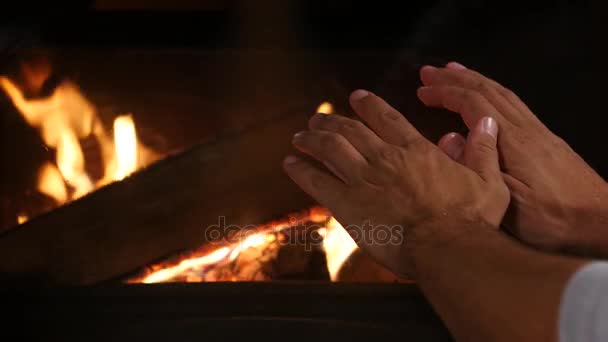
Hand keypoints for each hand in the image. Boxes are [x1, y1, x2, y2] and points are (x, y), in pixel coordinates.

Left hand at [283, 90, 508, 276]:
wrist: (446, 247)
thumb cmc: (470, 219)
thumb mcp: (488, 181)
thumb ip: (483, 150)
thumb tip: (486, 122)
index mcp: (415, 150)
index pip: (386, 118)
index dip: (369, 105)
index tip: (357, 97)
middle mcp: (385, 158)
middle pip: (350, 130)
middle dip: (331, 120)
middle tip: (317, 118)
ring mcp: (363, 179)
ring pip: (330, 149)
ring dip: (312, 139)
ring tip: (299, 135)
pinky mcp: (347, 204)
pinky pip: (317, 182)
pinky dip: (300, 170)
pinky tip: (289, 163)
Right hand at [418, 62, 607, 255]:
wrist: (600, 220)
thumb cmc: (551, 218)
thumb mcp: (507, 201)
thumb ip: (477, 166)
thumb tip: (449, 138)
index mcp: (512, 141)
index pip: (473, 104)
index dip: (446, 93)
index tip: (422, 90)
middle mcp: (525, 128)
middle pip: (487, 90)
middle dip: (455, 78)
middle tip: (429, 72)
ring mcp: (538, 131)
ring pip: (502, 93)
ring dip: (474, 79)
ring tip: (453, 71)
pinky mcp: (546, 139)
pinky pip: (513, 103)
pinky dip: (492, 92)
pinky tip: (486, 97)